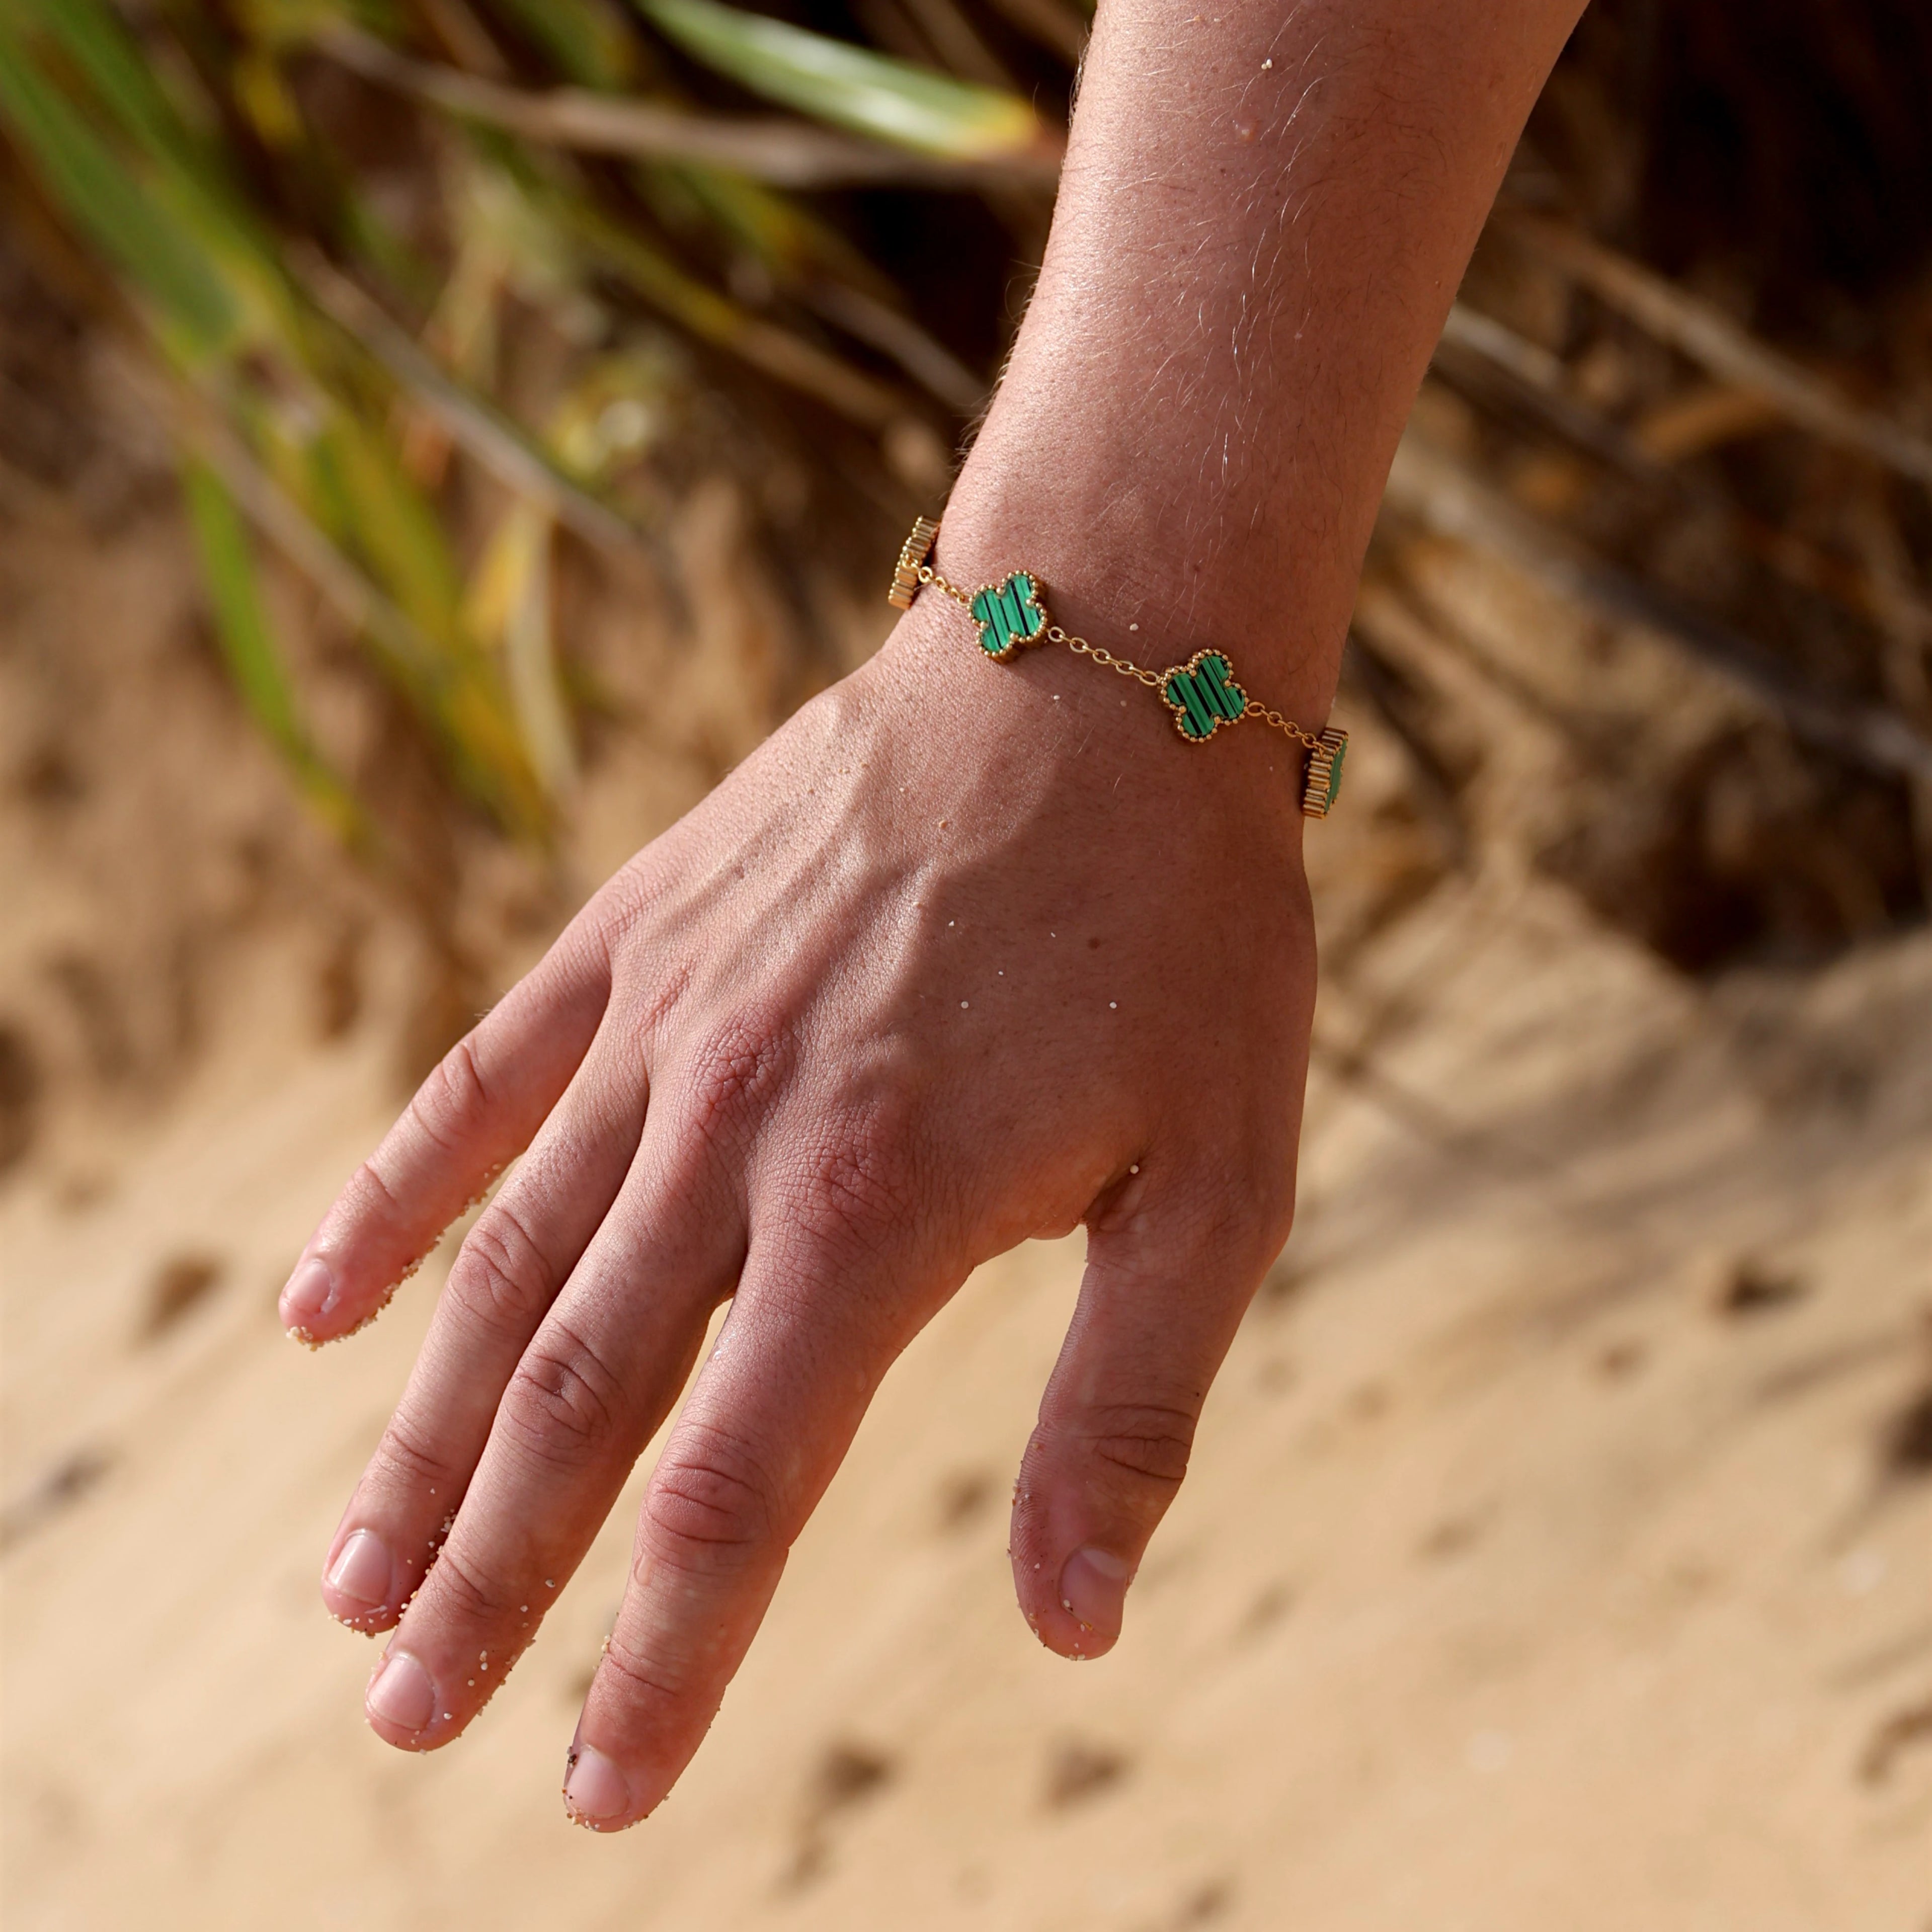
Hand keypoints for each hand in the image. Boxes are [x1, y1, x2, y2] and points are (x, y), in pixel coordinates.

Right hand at [281, 597, 1314, 1828]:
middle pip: (582, 1398)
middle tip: (407, 1713)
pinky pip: (480, 1084)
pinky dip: (395, 1197)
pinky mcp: (639, 932)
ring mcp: (668, 1022)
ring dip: (421, 1433)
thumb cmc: (1188, 932)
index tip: (601, 1788)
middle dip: (493, 1576)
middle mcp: (737, 1125)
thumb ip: (1130, 1406)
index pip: (737, 1487)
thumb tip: (1079, 1627)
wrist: (1109, 669)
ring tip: (352, 1577)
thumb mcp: (1220, 1180)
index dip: (662, 1654)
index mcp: (882, 1206)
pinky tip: (318, 1305)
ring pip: (507, 1265)